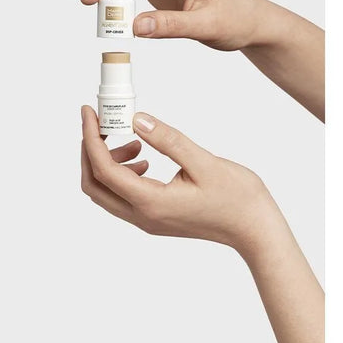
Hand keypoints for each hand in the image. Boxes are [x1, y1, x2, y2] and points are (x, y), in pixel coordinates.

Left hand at [81, 105, 324, 342]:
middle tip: (99, 122)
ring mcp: (147, 220)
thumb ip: (167, 139)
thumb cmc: (237, 198)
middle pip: (95, 184)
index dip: (90, 138)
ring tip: (131, 141)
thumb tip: (136, 118)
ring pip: (107, 192)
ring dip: (107, 162)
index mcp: (151, 202)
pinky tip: (143, 157)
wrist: (254, 230)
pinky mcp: (155, 217)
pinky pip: (124, 196)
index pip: (103, 169)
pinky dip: (122, 172)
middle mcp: (143, 216)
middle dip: (90, 150)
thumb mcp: (203, 162)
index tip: (88, 112)